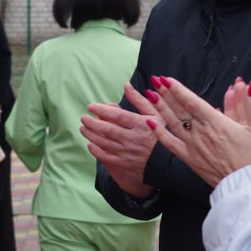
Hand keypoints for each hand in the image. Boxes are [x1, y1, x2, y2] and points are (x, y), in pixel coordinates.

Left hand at [81, 83, 158, 198]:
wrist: (168, 160)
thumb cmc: (160, 133)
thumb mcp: (155, 115)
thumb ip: (139, 100)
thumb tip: (126, 85)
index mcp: (142, 125)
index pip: (118, 116)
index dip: (103, 110)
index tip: (91, 106)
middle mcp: (134, 139)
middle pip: (108, 129)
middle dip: (92, 123)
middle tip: (83, 117)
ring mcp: (129, 153)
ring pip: (104, 143)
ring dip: (90, 135)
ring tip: (83, 127)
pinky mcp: (125, 164)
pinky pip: (106, 157)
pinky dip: (96, 151)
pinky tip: (90, 144)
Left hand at [146, 77, 250, 186]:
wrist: (247, 187)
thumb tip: (249, 84)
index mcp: (216, 123)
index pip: (192, 102)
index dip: (178, 89)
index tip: (167, 79)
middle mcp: (200, 133)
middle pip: (179, 110)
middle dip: (166, 94)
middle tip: (154, 80)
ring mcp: (193, 147)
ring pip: (172, 124)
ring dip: (161, 108)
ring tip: (150, 94)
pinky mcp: (190, 159)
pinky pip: (171, 145)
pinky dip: (160, 134)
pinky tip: (151, 123)